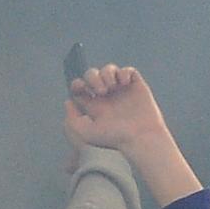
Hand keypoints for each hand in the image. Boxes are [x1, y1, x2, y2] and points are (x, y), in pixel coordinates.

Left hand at [65, 65, 200, 204]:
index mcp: (95, 106)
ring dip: (107, 73)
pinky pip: (129, 71)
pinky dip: (124, 72)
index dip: (78, 84)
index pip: (81, 88)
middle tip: (101, 91)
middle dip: (92, 77)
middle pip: (93, 75)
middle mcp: (108, 97)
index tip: (81, 87)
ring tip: (111, 85)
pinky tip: (123, 83)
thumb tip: (69, 101)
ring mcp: (123, 91)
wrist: (140, 137)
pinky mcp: (137, 87)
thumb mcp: (85, 134)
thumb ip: (71, 120)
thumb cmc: (115, 138)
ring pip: (109, 70)